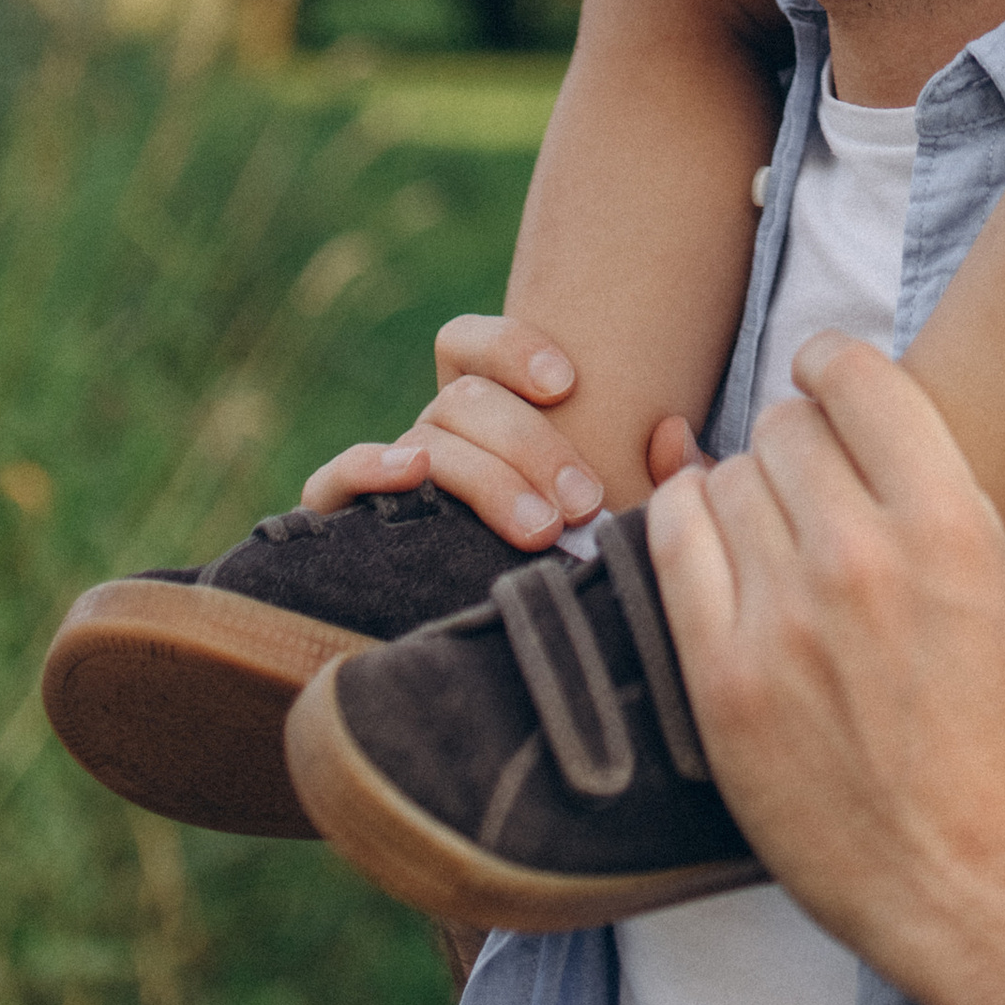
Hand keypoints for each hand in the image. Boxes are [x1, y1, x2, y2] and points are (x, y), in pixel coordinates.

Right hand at [299, 312, 708, 547]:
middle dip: (531, 444)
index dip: (511, 346)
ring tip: (542, 528)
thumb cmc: (575, 568)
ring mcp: (387, 476)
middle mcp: (431, 435)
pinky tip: (412, 475)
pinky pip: (334, 478)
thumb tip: (671, 432)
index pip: (470, 343)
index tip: (569, 384)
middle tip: (583, 504)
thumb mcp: (624, 519)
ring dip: (487, 477)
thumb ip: (661, 479)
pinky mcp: (340, 522)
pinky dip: (367, 466)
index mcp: (484, 414)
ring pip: (427, 439)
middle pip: (464, 398)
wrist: (503, 661)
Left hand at [647, 337, 1004, 1004]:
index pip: (858, 379)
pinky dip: (684, 524)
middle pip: (784, 429)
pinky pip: (670, 546)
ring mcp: (783, 622)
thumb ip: (944, 500)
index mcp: (948, 524)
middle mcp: (860, 559)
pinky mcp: (723, 683)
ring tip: (768, 525)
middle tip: (807, 475)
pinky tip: (710, 538)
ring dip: (744, 489)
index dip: (833, 365)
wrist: (981, 884)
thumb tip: (872, 427)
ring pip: (724, 481)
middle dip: (795, 440)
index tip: (824, 375)